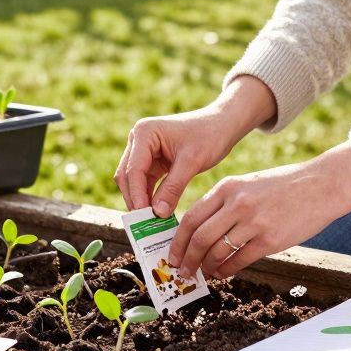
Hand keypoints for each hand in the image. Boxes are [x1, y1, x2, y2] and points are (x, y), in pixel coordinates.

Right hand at [115, 77, 276, 216]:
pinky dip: (150, 197)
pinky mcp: (152, 160)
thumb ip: (172, 188)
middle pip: (128, 176)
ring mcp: (143, 150)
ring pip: (134, 182)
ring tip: (151, 223)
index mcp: (144, 132)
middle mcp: (138, 139)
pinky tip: (158, 213)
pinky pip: (145, 182)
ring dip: (142, 200)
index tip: (144, 217)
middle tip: (145, 225)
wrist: (223, 125)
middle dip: (136, 199)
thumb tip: (157, 214)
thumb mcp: (191, 162)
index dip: (137, 194)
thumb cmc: (209, 136)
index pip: (134, 169)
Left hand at [168, 142, 350, 279]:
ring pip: (216, 251)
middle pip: (199, 237)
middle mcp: (237, 203)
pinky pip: (239, 260)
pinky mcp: (270, 239)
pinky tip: (223, 274)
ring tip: (205, 273)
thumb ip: (224, 203)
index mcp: (227, 187)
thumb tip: (199, 231)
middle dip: (187, 258)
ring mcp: (254, 222)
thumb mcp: (247, 184)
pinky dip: (226, 271)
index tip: (172, 254)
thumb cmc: (282, 186)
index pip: (190, 217)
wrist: (321, 185)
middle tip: (182, 271)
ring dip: (206, 267)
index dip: (177, 240)